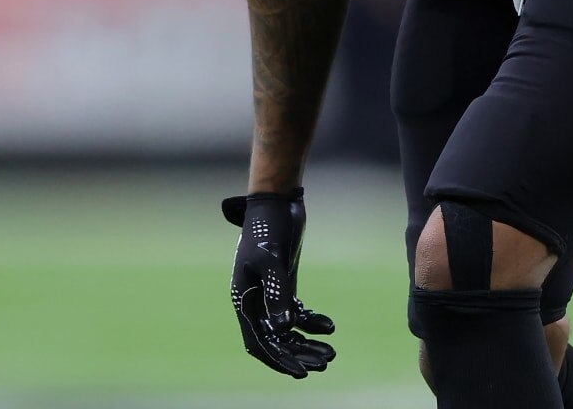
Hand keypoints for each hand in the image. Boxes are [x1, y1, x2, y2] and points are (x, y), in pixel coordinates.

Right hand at [221, 189, 336, 376]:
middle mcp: (253, 300)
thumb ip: (278, 294)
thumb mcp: (273, 259)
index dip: (278, 359)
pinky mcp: (283, 284)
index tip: (300, 372)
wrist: (276, 200)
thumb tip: (284, 329)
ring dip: (306, 342)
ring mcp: (269, 292)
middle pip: (275, 339)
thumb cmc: (268, 226)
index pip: (258, 341)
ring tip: (330, 353)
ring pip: (286, 329)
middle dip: (298, 354)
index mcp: (243, 298)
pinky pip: (296, 312)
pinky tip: (329, 327)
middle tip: (324, 363)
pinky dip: (311, 322)